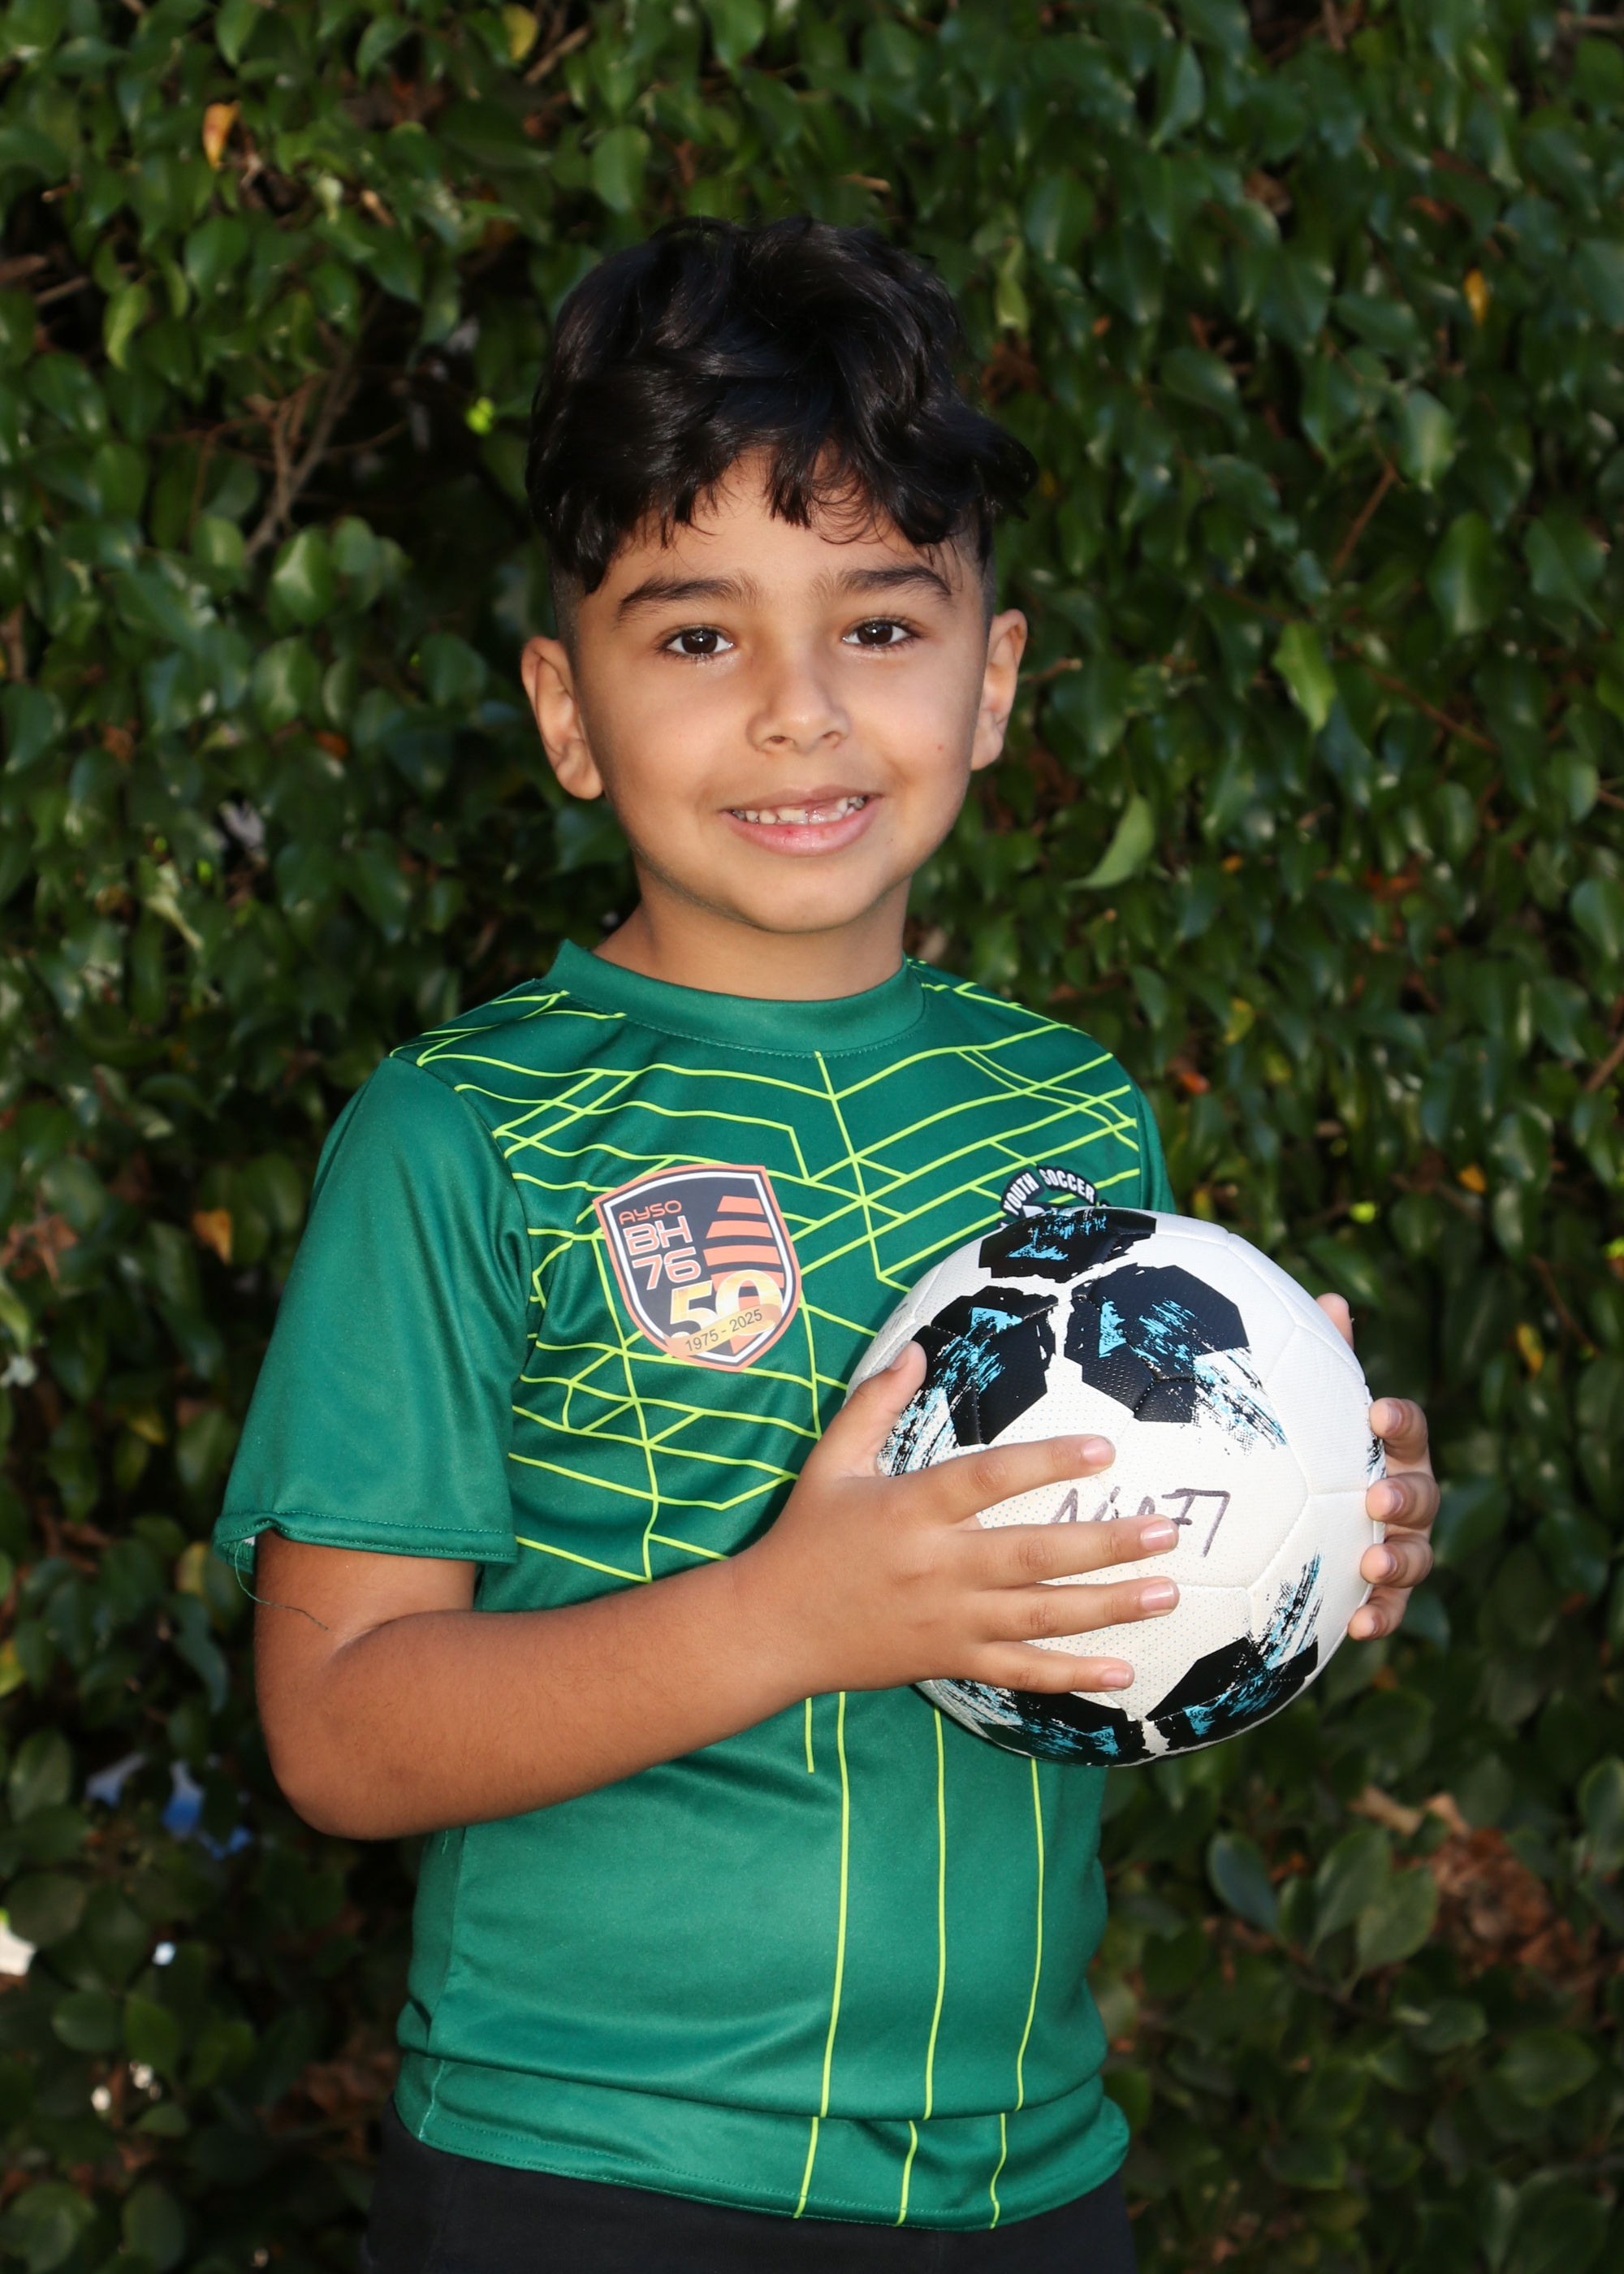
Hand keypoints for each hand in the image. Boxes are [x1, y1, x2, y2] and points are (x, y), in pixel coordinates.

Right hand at [739, 1342, 1180, 1697]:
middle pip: (1033, 1554)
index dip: (1047, 1462)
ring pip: (1039, 1615)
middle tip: (1166, 1531)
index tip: (1105, 1452)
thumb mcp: (831, 1462)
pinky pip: (1019, 1671)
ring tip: (1167, 1593)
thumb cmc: (806, 1536)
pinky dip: (1071, 1675)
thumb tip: (916, 1350)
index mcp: (911, 1507)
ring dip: (1108, 1606)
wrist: (771, 1628)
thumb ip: (874, 1404)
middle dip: (1105, 1544)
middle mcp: (936, 1565)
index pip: (989, 1478)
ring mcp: (947, 1619)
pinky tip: (1122, 1674)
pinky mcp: (950, 1660)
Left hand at [1316, 1293, 1439, 1640]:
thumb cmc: (1311, 1450)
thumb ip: (1322, 1361)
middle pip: (1421, 1494)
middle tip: (1376, 1499)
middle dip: (1404, 1497)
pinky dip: (1381, 1616)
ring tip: (1372, 1567)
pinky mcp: (1383, 1592)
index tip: (1375, 1413)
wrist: (1304, 1517)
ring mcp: (1401, 1546)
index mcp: (1390, 1448)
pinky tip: (1358, 1627)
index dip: (1398, 1420)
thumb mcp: (1310, 1408)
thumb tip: (1332, 1300)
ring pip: (1415, 1556)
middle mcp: (1405, 1495)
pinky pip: (1391, 1609)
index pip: (1406, 1427)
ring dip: (1398, 1563)